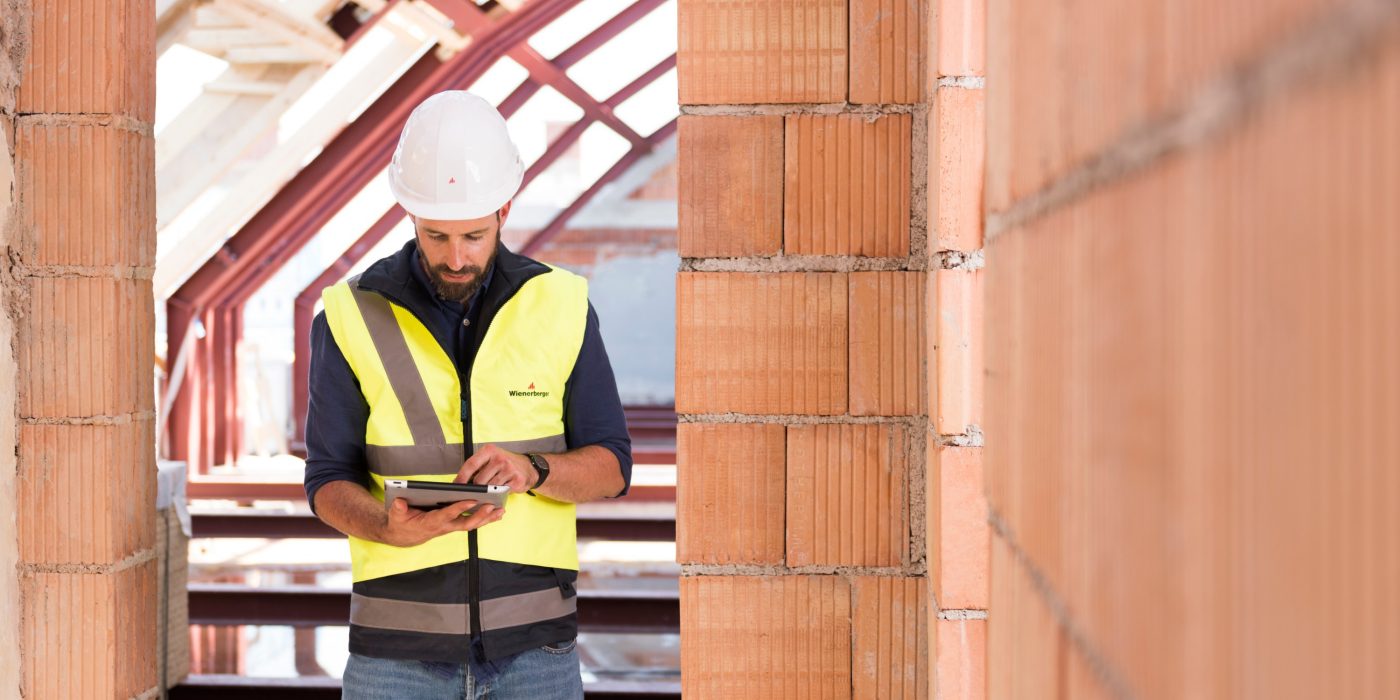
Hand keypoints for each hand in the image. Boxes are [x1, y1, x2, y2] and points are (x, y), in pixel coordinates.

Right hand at [379, 497, 501, 547]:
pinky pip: (472, 522)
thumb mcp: (396, 515)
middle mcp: (444, 526)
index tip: (472, 499)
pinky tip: (496, 513)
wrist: (404, 536)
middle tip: (493, 507)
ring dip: (487, 519)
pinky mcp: (454, 525)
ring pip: (472, 524)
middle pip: (465, 523)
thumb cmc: (401, 523)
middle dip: (480, 516)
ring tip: (501, 511)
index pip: (448, 515)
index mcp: (431, 522)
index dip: (459, 508)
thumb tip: (399, 502)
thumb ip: (398, 509)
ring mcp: (450, 527)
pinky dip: (484, 519)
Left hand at [455, 443, 536, 492]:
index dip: (461, 476)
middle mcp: (499, 458)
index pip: (471, 464)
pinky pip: (501, 492)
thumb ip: (477, 467)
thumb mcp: (491, 459)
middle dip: (475, 489)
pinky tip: (500, 492)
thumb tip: (459, 481)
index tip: (456, 485)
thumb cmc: (505, 464)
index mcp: (490, 450)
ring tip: (488, 492)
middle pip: (479, 480)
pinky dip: (498, 494)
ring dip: (487, 493)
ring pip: (489, 488)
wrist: (529, 468)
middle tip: (474, 493)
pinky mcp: (517, 480)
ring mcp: (509, 468)